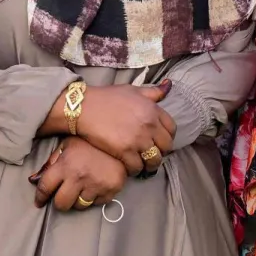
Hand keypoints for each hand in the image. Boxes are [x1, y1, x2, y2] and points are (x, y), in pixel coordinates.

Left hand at [30, 137, 127, 211]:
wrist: (119, 140)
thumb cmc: (89, 142)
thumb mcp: (67, 145)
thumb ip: (51, 162)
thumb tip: (33, 180)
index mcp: (65, 164)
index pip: (45, 187)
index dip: (40, 197)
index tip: (39, 202)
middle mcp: (79, 177)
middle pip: (61, 204)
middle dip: (59, 201)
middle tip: (63, 196)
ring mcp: (96, 185)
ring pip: (79, 206)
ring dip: (77, 200)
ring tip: (82, 188)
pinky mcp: (111, 190)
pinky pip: (97, 204)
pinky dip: (94, 198)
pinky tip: (96, 186)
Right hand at [48, 82, 175, 175]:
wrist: (83, 107)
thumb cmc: (106, 97)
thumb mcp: (132, 90)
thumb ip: (152, 92)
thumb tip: (168, 85)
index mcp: (152, 109)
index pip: (171, 129)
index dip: (167, 137)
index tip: (159, 142)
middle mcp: (149, 124)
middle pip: (166, 146)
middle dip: (160, 152)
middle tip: (151, 155)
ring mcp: (138, 138)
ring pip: (154, 160)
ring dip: (150, 165)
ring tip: (143, 165)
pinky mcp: (125, 151)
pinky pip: (137, 167)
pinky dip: (135, 170)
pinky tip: (130, 167)